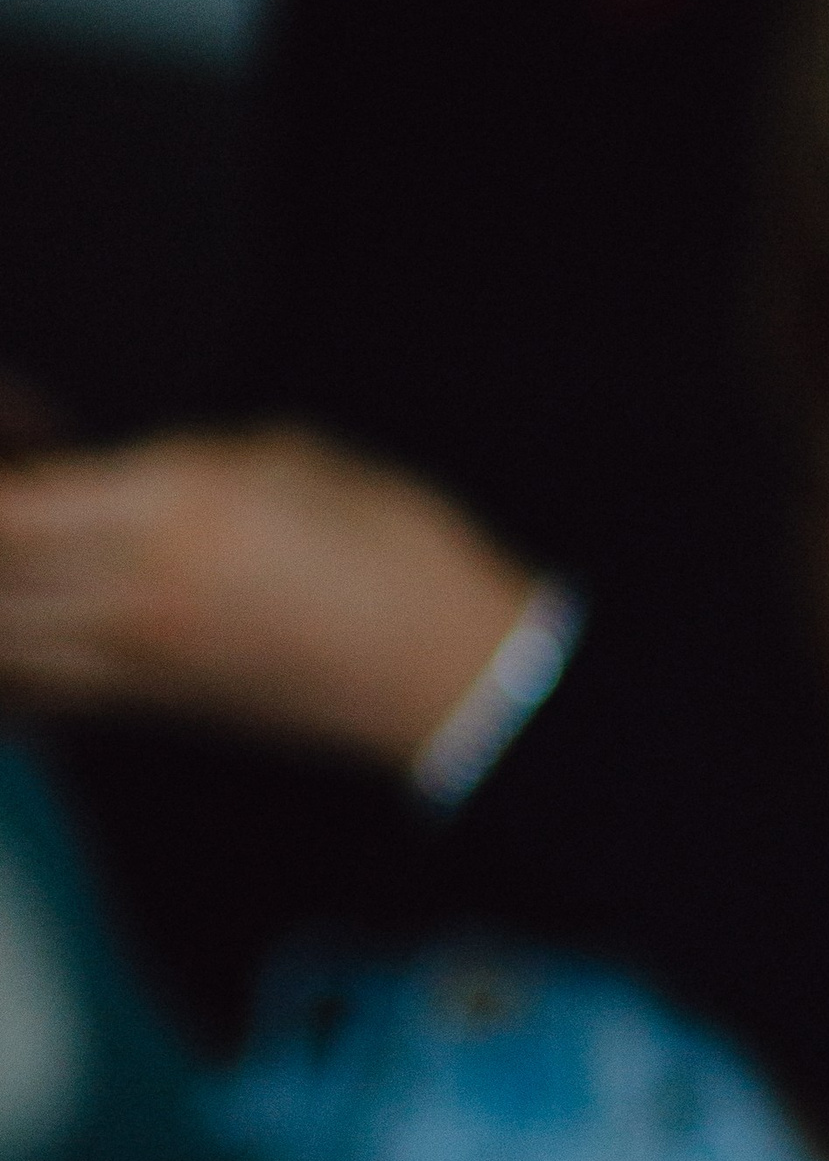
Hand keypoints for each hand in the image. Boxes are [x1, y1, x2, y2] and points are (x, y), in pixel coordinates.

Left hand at [0, 427, 541, 770]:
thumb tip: (110, 467)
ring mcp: (135, 664)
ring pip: (0, 645)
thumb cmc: (396, 558)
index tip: (19, 449)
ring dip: (0, 598)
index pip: (9, 510)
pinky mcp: (151, 712)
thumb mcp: (292, 458)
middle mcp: (133, 597)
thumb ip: (182, 458)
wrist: (452, 672)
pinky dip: (11, 666)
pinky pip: (34, 696)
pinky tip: (23, 634)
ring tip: (24, 566)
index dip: (2, 476)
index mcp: (171, 516)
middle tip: (24, 508)